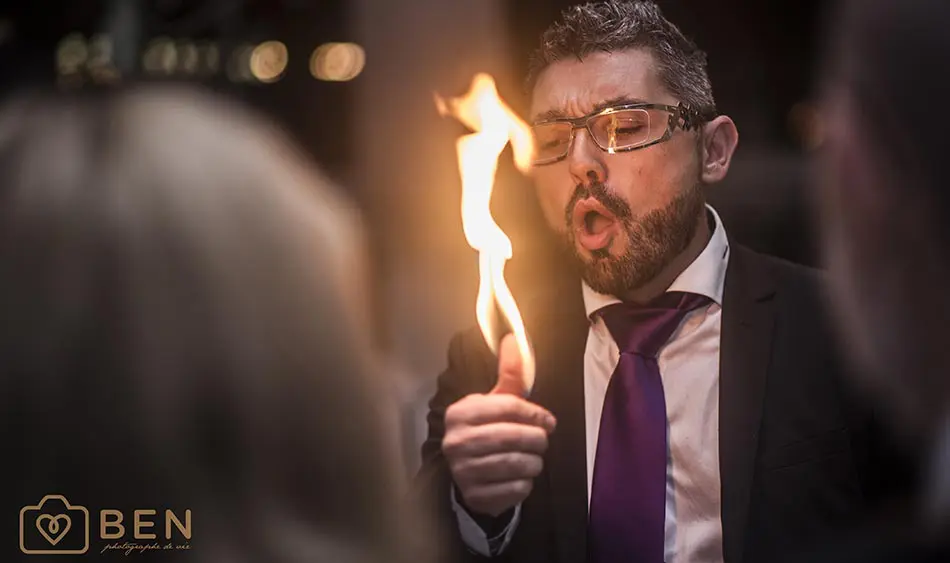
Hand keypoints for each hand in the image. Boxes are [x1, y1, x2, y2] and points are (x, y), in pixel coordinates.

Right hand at [442, 334, 556, 516]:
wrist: (465, 473)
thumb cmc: (487, 429)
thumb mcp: (495, 401)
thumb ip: (509, 374)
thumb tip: (514, 337)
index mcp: (461, 412)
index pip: (508, 407)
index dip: (535, 413)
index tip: (548, 421)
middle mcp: (457, 442)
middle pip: (515, 437)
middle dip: (538, 440)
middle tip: (542, 441)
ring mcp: (463, 472)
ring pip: (518, 464)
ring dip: (534, 462)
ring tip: (532, 458)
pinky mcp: (475, 497)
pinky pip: (516, 490)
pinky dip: (525, 484)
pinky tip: (519, 477)